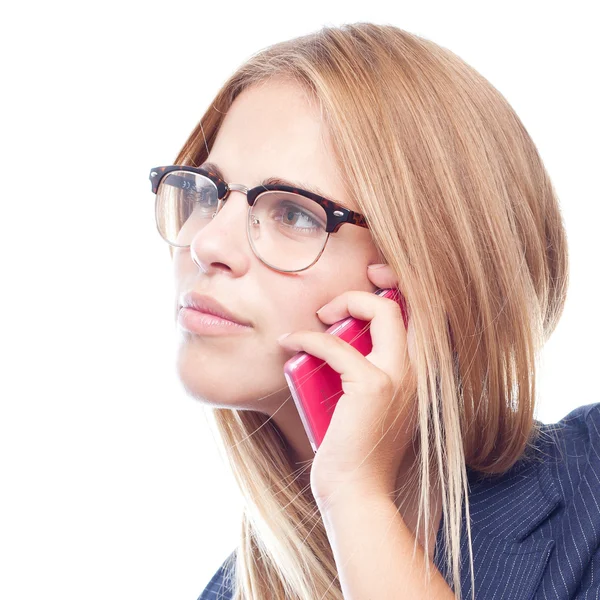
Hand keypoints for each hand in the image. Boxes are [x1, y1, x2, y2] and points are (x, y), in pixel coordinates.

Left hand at [277, 264, 417, 508]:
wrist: (358, 492)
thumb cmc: (357, 449)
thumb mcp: (372, 404)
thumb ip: (369, 372)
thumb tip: (338, 342)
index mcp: (419, 374)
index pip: (425, 315)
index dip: (402, 289)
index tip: (373, 283)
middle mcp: (418, 371)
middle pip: (408, 304)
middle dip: (375, 286)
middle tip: (335, 306)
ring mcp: (398, 377)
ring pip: (382, 312)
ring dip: (344, 304)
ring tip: (319, 320)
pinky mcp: (372, 387)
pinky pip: (336, 346)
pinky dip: (309, 338)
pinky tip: (290, 342)